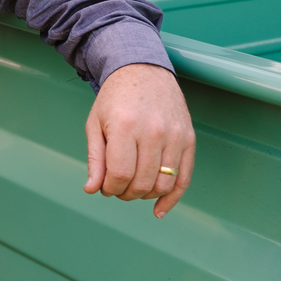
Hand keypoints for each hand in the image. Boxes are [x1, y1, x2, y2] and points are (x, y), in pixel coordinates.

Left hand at [83, 63, 194, 217]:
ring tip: (133, 188)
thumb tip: (91, 189)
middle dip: (125, 193)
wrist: (143, 71)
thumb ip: (95, 159)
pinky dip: (172, 198)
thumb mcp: (95, 124)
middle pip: (142, 182)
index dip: (110, 188)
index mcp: (126, 126)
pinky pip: (185, 178)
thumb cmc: (114, 98)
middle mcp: (153, 131)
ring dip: (145, 195)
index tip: (104, 187)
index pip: (120, 174)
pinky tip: (159, 209)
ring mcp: (175, 135)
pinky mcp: (189, 139)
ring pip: (163, 184)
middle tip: (116, 188)